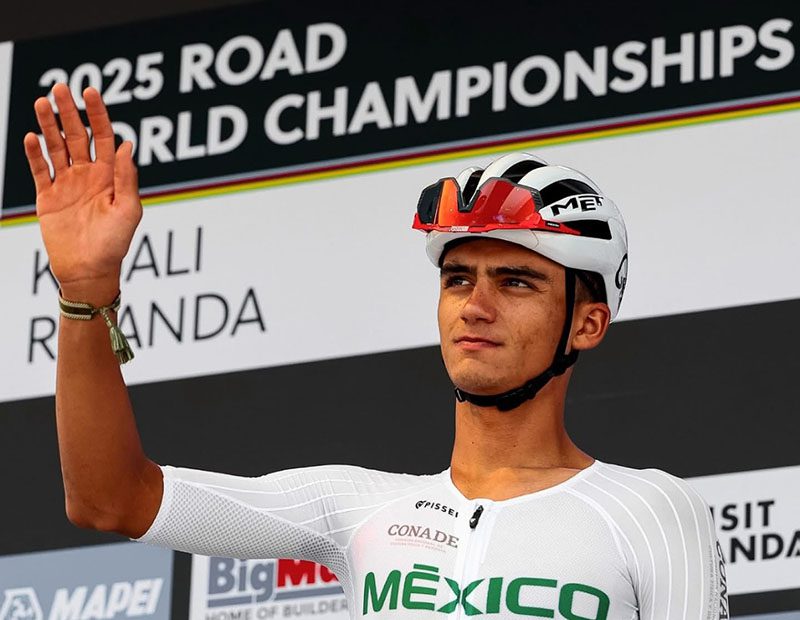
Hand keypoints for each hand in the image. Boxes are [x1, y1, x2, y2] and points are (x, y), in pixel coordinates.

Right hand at [24, 84, 141, 301]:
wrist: (90, 271)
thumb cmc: (115, 244)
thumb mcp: (128, 210)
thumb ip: (126, 178)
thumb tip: (127, 144)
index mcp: (111, 176)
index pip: (104, 137)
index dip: (98, 114)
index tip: (91, 92)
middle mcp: (88, 175)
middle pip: (77, 136)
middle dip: (69, 112)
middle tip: (60, 88)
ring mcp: (66, 185)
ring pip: (56, 148)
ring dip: (49, 125)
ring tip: (41, 102)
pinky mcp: (48, 197)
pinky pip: (39, 170)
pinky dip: (34, 154)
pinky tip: (31, 137)